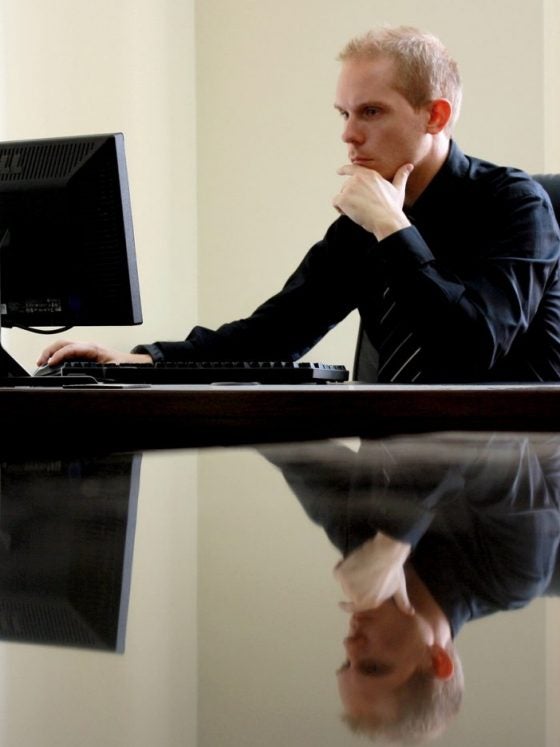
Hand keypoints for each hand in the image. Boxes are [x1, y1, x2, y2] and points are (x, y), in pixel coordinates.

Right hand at [36, 340, 152, 366]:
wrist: (129, 363)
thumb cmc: (121, 365)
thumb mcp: (112, 370)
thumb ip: (101, 373)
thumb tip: (91, 377)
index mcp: (93, 349)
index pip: (71, 349)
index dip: (59, 355)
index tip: (50, 363)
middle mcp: (87, 346)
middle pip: (63, 343)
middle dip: (50, 352)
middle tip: (41, 363)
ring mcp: (84, 348)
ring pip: (63, 345)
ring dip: (51, 352)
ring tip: (42, 363)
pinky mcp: (83, 352)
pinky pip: (66, 350)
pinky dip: (56, 355)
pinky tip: (52, 362)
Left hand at [332, 163, 412, 240]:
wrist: (386, 220)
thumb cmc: (393, 207)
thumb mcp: (398, 189)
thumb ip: (401, 176)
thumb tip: (409, 166)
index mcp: (370, 174)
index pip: (353, 168)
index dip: (344, 170)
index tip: (339, 171)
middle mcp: (358, 178)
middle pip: (346, 187)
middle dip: (351, 198)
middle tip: (363, 208)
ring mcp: (350, 188)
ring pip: (341, 196)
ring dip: (346, 205)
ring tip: (359, 212)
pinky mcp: (343, 198)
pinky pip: (335, 203)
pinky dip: (340, 209)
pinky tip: (350, 214)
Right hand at [334, 531, 413, 614]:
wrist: (385, 553)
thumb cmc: (393, 572)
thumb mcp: (399, 588)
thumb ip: (402, 602)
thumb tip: (410, 613)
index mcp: (369, 603)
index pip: (354, 607)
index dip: (347, 606)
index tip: (341, 604)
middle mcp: (356, 597)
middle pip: (350, 591)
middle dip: (355, 584)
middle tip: (364, 573)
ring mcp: (347, 586)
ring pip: (344, 580)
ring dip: (349, 574)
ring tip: (360, 565)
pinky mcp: (341, 574)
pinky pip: (338, 571)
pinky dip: (341, 566)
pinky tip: (350, 561)